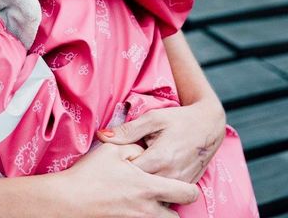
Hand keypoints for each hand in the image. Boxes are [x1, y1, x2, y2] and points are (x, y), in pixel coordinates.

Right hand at [38, 143, 197, 217]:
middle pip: (177, 216)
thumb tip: (144, 151)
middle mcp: (148, 208)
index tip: (180, 183)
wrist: (69, 199)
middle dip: (172, 206)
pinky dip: (141, 215)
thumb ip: (134, 148)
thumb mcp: (112, 150)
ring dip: (157, 212)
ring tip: (143, 200)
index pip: (187, 193)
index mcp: (149, 187)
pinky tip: (129, 204)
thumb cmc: (90, 174)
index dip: (189, 188)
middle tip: (160, 193)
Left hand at [96, 100, 225, 182]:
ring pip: (153, 193)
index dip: (118, 167)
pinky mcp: (187, 185)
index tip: (114, 159)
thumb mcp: (152, 119)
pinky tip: (149, 173)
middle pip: (140, 185)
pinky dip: (156, 185)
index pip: (129, 173)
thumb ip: (127, 130)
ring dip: (142, 183)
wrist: (209, 124)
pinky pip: (166, 192)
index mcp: (160, 158)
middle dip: (128, 177)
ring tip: (135, 168)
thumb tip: (102, 136)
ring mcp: (180, 183)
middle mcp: (171, 175)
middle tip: (122, 165)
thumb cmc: (179, 119)